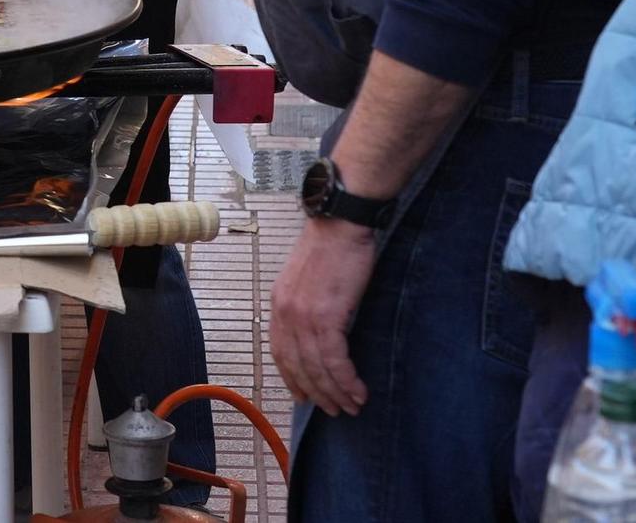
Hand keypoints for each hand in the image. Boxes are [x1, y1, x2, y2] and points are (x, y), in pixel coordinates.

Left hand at [269, 216, 374, 415]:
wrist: (341, 225)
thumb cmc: (331, 247)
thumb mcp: (307, 279)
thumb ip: (306, 305)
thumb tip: (319, 332)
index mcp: (278, 303)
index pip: (279, 351)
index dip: (292, 377)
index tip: (304, 394)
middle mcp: (285, 313)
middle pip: (297, 365)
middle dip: (316, 393)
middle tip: (333, 410)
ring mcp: (303, 316)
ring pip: (316, 368)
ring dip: (335, 393)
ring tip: (351, 407)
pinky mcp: (326, 317)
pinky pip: (334, 360)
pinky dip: (346, 381)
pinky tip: (358, 392)